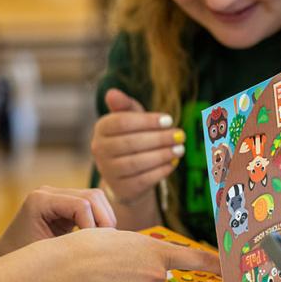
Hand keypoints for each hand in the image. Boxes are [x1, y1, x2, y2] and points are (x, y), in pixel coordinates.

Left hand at [0, 186, 116, 259]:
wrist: (3, 256)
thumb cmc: (20, 260)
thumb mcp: (47, 254)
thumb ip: (74, 246)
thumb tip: (104, 248)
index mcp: (40, 201)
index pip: (82, 205)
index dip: (94, 226)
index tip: (94, 250)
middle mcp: (49, 192)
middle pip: (93, 196)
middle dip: (104, 220)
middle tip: (105, 245)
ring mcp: (57, 194)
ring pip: (97, 198)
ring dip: (104, 219)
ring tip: (100, 242)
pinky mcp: (64, 201)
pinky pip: (92, 204)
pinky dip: (99, 219)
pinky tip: (94, 238)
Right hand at [56, 227, 220, 281]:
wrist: (69, 267)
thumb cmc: (90, 247)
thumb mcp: (123, 239)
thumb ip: (141, 253)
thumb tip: (141, 266)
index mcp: (156, 251)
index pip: (193, 258)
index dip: (213, 263)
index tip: (227, 267)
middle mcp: (157, 275)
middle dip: (140, 278)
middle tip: (116, 269)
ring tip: (104, 278)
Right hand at [91, 89, 182, 209]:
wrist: (126, 175)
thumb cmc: (131, 138)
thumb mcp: (129, 118)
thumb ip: (124, 105)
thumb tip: (112, 92)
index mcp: (101, 129)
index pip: (122, 123)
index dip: (147, 121)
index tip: (170, 120)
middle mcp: (99, 150)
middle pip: (131, 143)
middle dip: (159, 138)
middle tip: (180, 135)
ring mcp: (109, 171)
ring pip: (137, 162)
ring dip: (162, 155)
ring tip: (180, 149)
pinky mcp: (122, 189)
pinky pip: (143, 179)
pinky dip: (161, 170)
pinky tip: (173, 162)